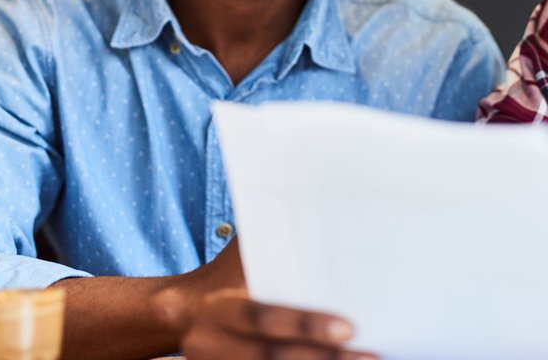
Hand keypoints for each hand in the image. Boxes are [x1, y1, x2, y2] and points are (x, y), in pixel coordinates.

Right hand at [153, 241, 374, 359]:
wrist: (179, 311)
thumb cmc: (226, 272)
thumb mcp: (242, 253)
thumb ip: (269, 238)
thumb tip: (316, 203)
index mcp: (220, 304)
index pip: (263, 317)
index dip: (305, 325)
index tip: (348, 327)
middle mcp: (215, 341)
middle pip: (272, 355)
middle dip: (322, 357)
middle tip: (369, 355)